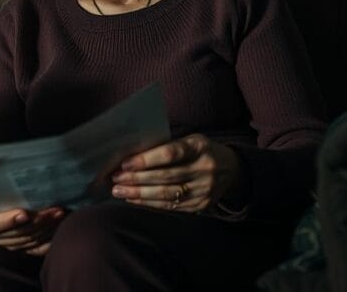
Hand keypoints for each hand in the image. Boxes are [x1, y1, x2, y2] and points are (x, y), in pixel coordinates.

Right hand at [0, 187, 63, 256]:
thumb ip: (0, 186)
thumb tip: (23, 179)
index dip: (9, 221)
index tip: (24, 213)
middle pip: (15, 234)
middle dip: (37, 222)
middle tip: (54, 210)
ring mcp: (4, 244)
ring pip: (27, 242)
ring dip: (46, 229)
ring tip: (59, 215)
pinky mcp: (18, 247)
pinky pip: (35, 249)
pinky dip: (47, 240)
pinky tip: (58, 229)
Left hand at [109, 133, 242, 212]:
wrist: (231, 169)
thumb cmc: (200, 150)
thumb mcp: (190, 140)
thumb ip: (166, 146)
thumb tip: (130, 154)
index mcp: (199, 147)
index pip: (170, 153)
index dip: (146, 160)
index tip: (125, 163)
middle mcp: (204, 168)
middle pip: (166, 176)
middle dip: (137, 179)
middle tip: (115, 179)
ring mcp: (204, 189)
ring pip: (166, 194)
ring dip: (139, 193)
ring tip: (119, 191)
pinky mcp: (201, 205)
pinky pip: (170, 206)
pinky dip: (149, 203)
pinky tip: (133, 199)